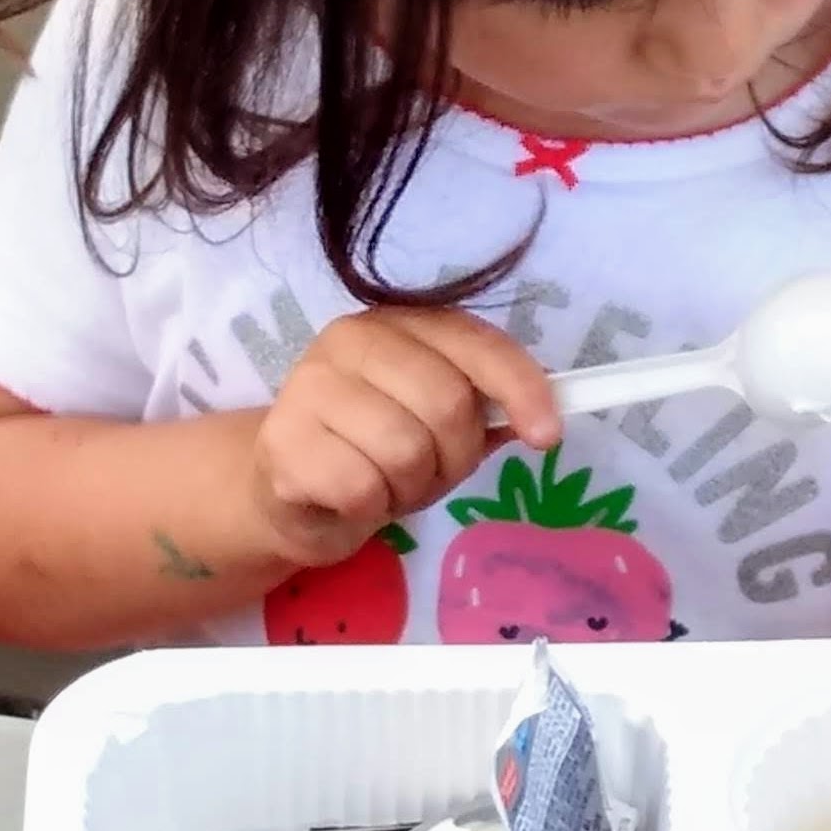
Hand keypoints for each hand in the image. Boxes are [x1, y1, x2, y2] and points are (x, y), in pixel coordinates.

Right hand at [250, 309, 560, 564]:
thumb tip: (545, 415)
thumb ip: (486, 404)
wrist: (288, 487)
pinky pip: (363, 488)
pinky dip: (372, 507)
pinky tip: (351, 497)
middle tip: (428, 471)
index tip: (547, 436)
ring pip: (406, 451)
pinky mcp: (283, 443)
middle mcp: (350, 339)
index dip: (520, 388)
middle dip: (454, 456)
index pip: (476, 343)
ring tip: (385, 482)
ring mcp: (308, 386)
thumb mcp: (439, 422)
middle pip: (447, 403)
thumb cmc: (375, 449)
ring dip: (411, 487)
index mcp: (398, 322)